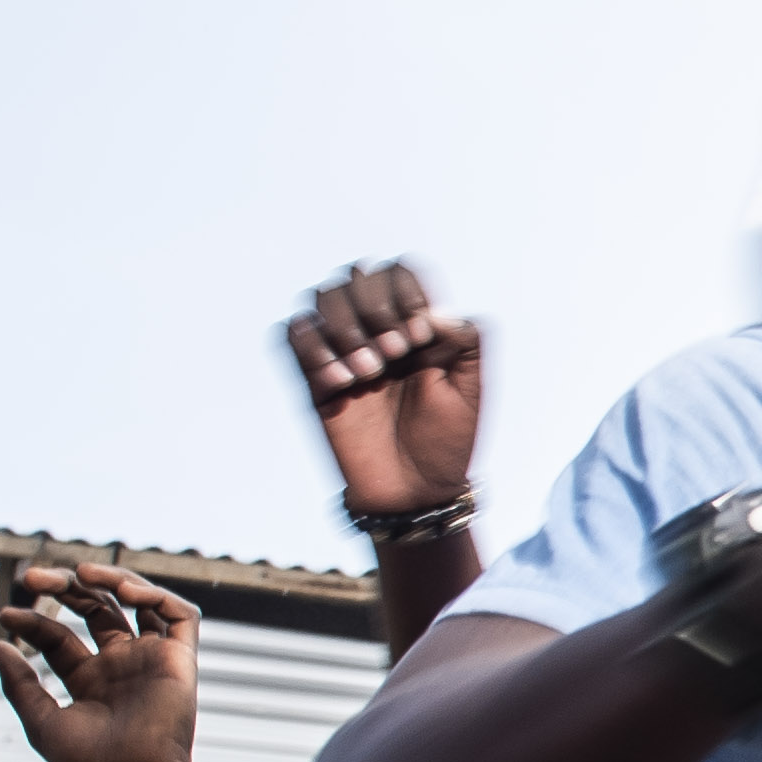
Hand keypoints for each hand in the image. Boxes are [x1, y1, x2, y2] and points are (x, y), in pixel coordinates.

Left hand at [0, 561, 210, 761]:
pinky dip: (156, 594)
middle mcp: (121, 664)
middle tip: (33, 577)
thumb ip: (19, 682)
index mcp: (88, 680)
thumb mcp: (41, 720)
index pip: (59, 636)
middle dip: (67, 587)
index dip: (33, 620)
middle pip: (96, 608)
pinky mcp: (180, 659)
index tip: (6, 616)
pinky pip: (179, 615)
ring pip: (137, 602)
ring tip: (81, 572)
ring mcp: (151, 659)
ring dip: (111, 579)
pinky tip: (124, 591)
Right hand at [291, 264, 489, 523]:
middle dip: (374, 308)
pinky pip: (289, 334)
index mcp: (416, 323)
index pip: (398, 271)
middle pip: (356, 275)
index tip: (421, 336)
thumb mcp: (471, 388)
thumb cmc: (447, 440)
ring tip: (368, 372)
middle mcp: (376, 329)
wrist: (414, 490)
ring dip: (343, 326)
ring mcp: (342, 350)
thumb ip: (467, 338)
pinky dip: (311, 347)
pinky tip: (340, 382)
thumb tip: (433, 311)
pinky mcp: (313, 377)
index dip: (405, 290)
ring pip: (320, 297)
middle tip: (395, 354)